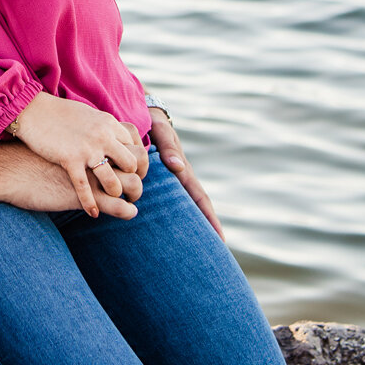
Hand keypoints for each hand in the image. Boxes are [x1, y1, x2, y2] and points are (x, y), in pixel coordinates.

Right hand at [8, 92, 144, 216]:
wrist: (32, 110)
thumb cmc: (58, 113)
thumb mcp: (88, 115)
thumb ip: (104, 128)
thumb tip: (115, 137)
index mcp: (108, 123)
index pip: (136, 145)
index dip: (138, 162)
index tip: (134, 172)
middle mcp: (103, 136)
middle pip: (132, 164)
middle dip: (134, 179)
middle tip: (130, 189)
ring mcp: (87, 149)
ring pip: (114, 181)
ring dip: (115, 192)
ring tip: (112, 197)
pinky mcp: (69, 160)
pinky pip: (84, 189)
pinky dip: (90, 204)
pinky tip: (93, 213)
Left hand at [148, 108, 223, 238]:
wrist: (144, 111)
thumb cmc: (152, 120)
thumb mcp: (161, 131)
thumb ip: (168, 147)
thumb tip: (177, 168)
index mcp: (182, 170)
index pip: (199, 198)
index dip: (210, 218)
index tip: (219, 238)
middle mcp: (179, 177)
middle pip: (195, 207)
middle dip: (206, 228)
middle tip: (215, 253)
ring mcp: (170, 179)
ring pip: (182, 205)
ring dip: (190, 224)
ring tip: (194, 247)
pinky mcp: (159, 177)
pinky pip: (167, 198)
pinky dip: (172, 213)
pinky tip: (167, 228)